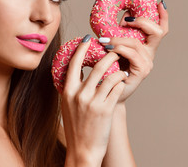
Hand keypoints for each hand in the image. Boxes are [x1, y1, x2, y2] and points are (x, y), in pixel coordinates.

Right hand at [61, 36, 128, 166]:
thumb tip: (77, 70)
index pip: (74, 63)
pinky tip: (121, 83)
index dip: (81, 49)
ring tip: (121, 69)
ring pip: (111, 75)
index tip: (86, 38)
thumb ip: (71, 88)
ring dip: (119, 69)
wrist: (82, 149)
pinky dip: (121, 83)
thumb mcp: (67, 105)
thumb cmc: (76, 126)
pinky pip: (118, 88)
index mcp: (67, 91)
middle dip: (109, 55)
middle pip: (98, 66)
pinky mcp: (106, 109)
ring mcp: (93, 102)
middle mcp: (79, 94)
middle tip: (114, 50)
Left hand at [99, 0, 168, 101]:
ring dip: (120, 38)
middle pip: (158, 32)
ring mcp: (147, 63)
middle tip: (125, 20)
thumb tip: (124, 14)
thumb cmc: (109, 69)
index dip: (163, 16)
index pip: (160, 29)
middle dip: (143, 21)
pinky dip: (121, 49)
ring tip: (104, 39)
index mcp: (146, 46)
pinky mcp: (141, 72)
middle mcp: (149, 54)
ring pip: (138, 43)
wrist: (106, 92)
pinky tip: (110, 48)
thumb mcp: (115, 46)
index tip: (160, 3)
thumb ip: (122, 32)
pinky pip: (133, 55)